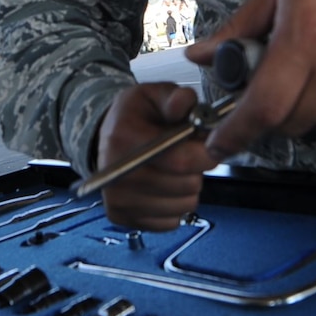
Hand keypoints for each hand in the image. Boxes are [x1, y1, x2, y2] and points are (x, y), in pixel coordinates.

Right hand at [94, 83, 213, 230]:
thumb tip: (185, 104)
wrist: (106, 138)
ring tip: (174, 170)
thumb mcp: (155, 94)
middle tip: (186, 155)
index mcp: (123, 138)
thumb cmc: (137, 116)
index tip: (209, 145)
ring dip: (187, 188)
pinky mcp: (122, 218)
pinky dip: (174, 206)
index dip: (206, 154)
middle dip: (196, 170)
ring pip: (184, 205)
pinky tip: (164, 187)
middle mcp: (116, 173)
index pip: (181, 160)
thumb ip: (177, 97)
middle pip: (186, 185)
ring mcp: (118, 200)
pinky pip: (171, 221)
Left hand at [188, 0, 315, 161]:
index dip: (237, 132)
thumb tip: (200, 55)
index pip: (265, 107)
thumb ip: (238, 28)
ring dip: (300, 108)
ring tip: (306, 68)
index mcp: (308, 35)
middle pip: (290, 124)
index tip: (220, 142)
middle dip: (267, 115)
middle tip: (265, 87)